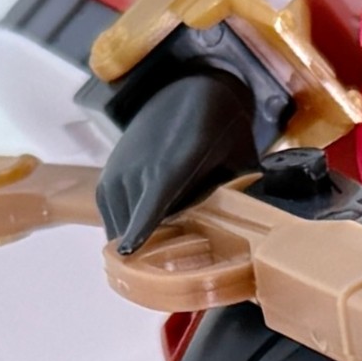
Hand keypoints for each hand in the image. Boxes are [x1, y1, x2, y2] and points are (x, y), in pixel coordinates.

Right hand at [96, 72, 260, 253]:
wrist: (190, 88)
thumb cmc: (222, 127)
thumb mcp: (240, 160)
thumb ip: (239, 194)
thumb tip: (252, 230)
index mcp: (175, 163)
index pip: (152, 200)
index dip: (141, 228)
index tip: (130, 253)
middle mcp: (140, 166)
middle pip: (133, 221)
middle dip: (148, 251)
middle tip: (172, 272)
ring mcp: (120, 170)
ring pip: (118, 221)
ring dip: (134, 240)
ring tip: (159, 258)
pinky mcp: (108, 174)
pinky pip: (110, 214)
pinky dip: (124, 228)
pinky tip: (144, 238)